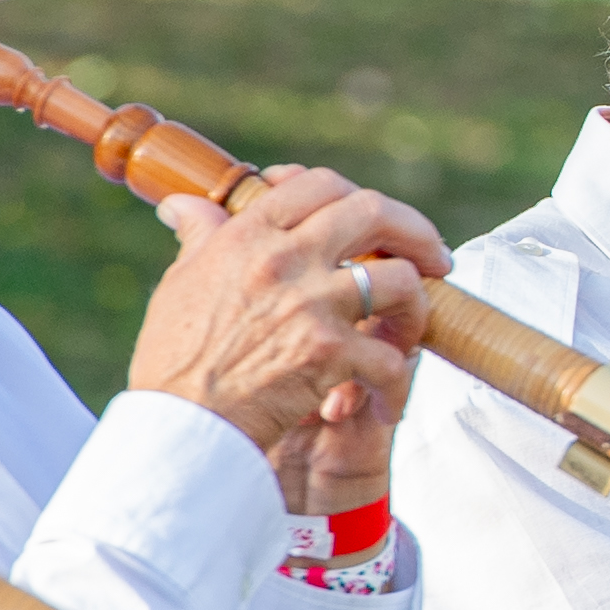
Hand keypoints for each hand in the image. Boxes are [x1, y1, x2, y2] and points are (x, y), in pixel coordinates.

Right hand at [133, 162, 439, 475]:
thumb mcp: (180, 283)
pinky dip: (396, 387)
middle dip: (415, 232)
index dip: (353, 195)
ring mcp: (311, 303)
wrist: (180, 426)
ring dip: (417, 308)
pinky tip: (386, 404)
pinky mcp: (330, 353)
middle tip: (433, 257)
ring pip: (399, 280)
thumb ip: (199, 237)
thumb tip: (184, 203)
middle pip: (373, 212)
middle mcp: (285, 259)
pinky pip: (391, 360)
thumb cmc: (175, 360)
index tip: (372, 221)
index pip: (317, 184)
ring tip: (410, 333)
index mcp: (248, 236)